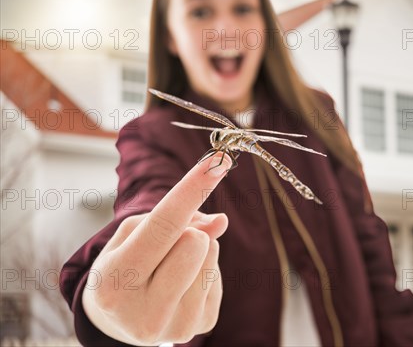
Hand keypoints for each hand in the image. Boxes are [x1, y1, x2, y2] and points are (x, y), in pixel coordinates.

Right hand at [82, 153, 231, 344]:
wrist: (117, 320)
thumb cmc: (122, 265)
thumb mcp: (131, 236)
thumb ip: (173, 221)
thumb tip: (221, 223)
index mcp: (115, 282)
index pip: (163, 226)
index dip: (192, 190)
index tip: (218, 161)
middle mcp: (144, 311)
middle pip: (196, 241)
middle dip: (188, 230)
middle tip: (167, 244)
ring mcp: (175, 326)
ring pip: (212, 255)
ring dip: (198, 250)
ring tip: (169, 267)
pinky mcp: (199, 329)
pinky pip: (218, 276)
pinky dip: (204, 270)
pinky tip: (181, 285)